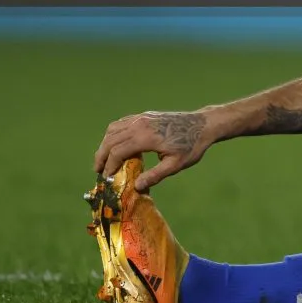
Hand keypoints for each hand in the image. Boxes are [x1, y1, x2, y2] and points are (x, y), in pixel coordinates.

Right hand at [94, 111, 213, 191]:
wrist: (203, 125)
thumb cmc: (191, 146)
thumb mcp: (176, 165)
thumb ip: (155, 176)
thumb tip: (136, 187)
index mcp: (146, 137)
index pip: (117, 151)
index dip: (109, 165)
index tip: (107, 178)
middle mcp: (140, 125)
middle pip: (110, 140)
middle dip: (101, 156)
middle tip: (98, 170)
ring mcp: (141, 118)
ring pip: (113, 129)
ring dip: (105, 144)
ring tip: (104, 159)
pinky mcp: (145, 115)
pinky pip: (122, 123)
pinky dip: (114, 134)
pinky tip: (116, 144)